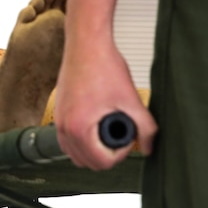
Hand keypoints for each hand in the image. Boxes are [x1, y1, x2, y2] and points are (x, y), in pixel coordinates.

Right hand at [54, 34, 156, 169]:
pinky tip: (95, 126)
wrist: (86, 44)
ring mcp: (58, 120)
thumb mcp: (131, 100)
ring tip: (108, 130)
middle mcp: (63, 127)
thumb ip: (145, 128)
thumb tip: (149, 148)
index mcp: (79, 128)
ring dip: (92, 150)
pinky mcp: (58, 113)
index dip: (121, 154)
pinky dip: (81, 141)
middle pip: (86, 163)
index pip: (101, 162)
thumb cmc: (103, 66)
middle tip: (120, 134)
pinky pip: (66, 141)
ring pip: (74, 154)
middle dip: (106, 154)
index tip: (128, 135)